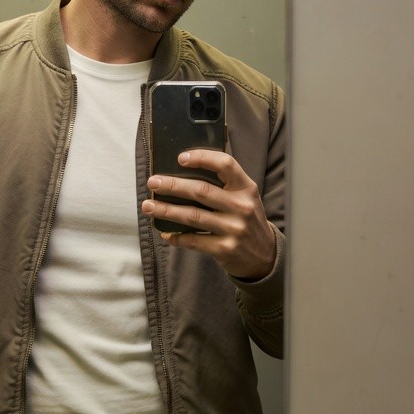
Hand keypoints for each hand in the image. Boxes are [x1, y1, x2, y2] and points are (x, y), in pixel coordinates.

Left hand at [142, 148, 276, 280]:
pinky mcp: (225, 249)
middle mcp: (241, 207)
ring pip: (192, 216)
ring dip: (166, 210)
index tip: (181, 158)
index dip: (202, 158)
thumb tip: (183, 172)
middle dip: (173, 186)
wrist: (265, 255)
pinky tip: (165, 232)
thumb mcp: (245, 198)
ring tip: (148, 206)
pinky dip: (176, 237)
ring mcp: (233, 229)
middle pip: (201, 191)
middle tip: (153, 182)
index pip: (225, 165)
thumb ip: (224, 185)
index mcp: (246, 188)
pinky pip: (193, 241)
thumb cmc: (246, 220)